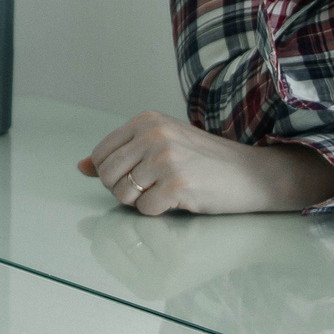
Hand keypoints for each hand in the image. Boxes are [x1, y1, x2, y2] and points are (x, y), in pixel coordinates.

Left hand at [78, 111, 333, 215]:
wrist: (252, 174)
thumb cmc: (205, 162)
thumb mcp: (161, 145)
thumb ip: (121, 154)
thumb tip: (80, 167)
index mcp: (146, 120)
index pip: (102, 155)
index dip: (112, 175)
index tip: (137, 178)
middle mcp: (153, 134)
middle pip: (108, 176)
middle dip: (123, 191)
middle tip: (152, 190)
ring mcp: (165, 158)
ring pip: (123, 195)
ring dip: (141, 203)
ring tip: (165, 193)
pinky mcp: (177, 184)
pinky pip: (145, 210)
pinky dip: (159, 213)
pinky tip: (179, 201)